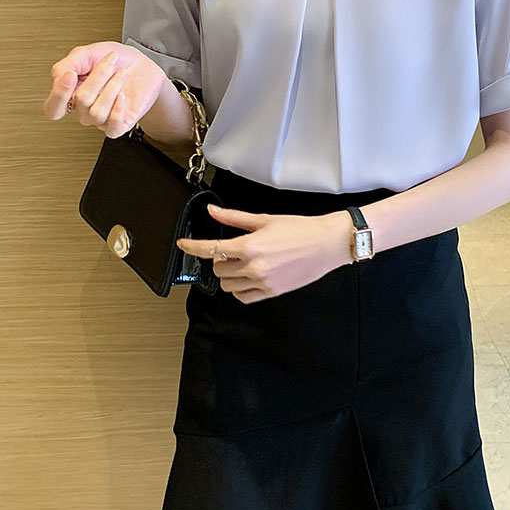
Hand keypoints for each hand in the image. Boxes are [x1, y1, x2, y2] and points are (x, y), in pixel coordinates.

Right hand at [42, 42, 165, 137]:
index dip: (58, 95)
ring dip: (112, 88)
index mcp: (72, 93)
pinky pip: (113, 129)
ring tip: (121, 74)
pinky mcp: (121, 123)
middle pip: (80, 102)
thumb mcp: (88, 53)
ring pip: (97, 113)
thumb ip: (68, 64)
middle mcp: (85, 109)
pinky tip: (122, 97)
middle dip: (97, 77)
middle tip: (109, 62)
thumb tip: (57, 77)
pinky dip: (117, 112)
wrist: (143, 64)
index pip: (53, 109)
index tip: (71, 74)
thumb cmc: (116, 60)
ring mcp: (102, 118)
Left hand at [178, 204, 354, 303]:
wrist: (326, 244)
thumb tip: (213, 212)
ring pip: (228, 286)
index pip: (210, 249)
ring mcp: (262, 282)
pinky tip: (249, 277)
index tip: (183, 245)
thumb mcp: (264, 219)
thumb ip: (234, 218)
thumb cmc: (301, 230)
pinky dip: (240, 289)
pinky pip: (243, 297)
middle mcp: (253, 267)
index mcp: (249, 246)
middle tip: (234, 250)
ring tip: (244, 263)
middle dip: (221, 259)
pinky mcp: (271, 292)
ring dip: (230, 275)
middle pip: (218, 269)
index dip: (192, 247)